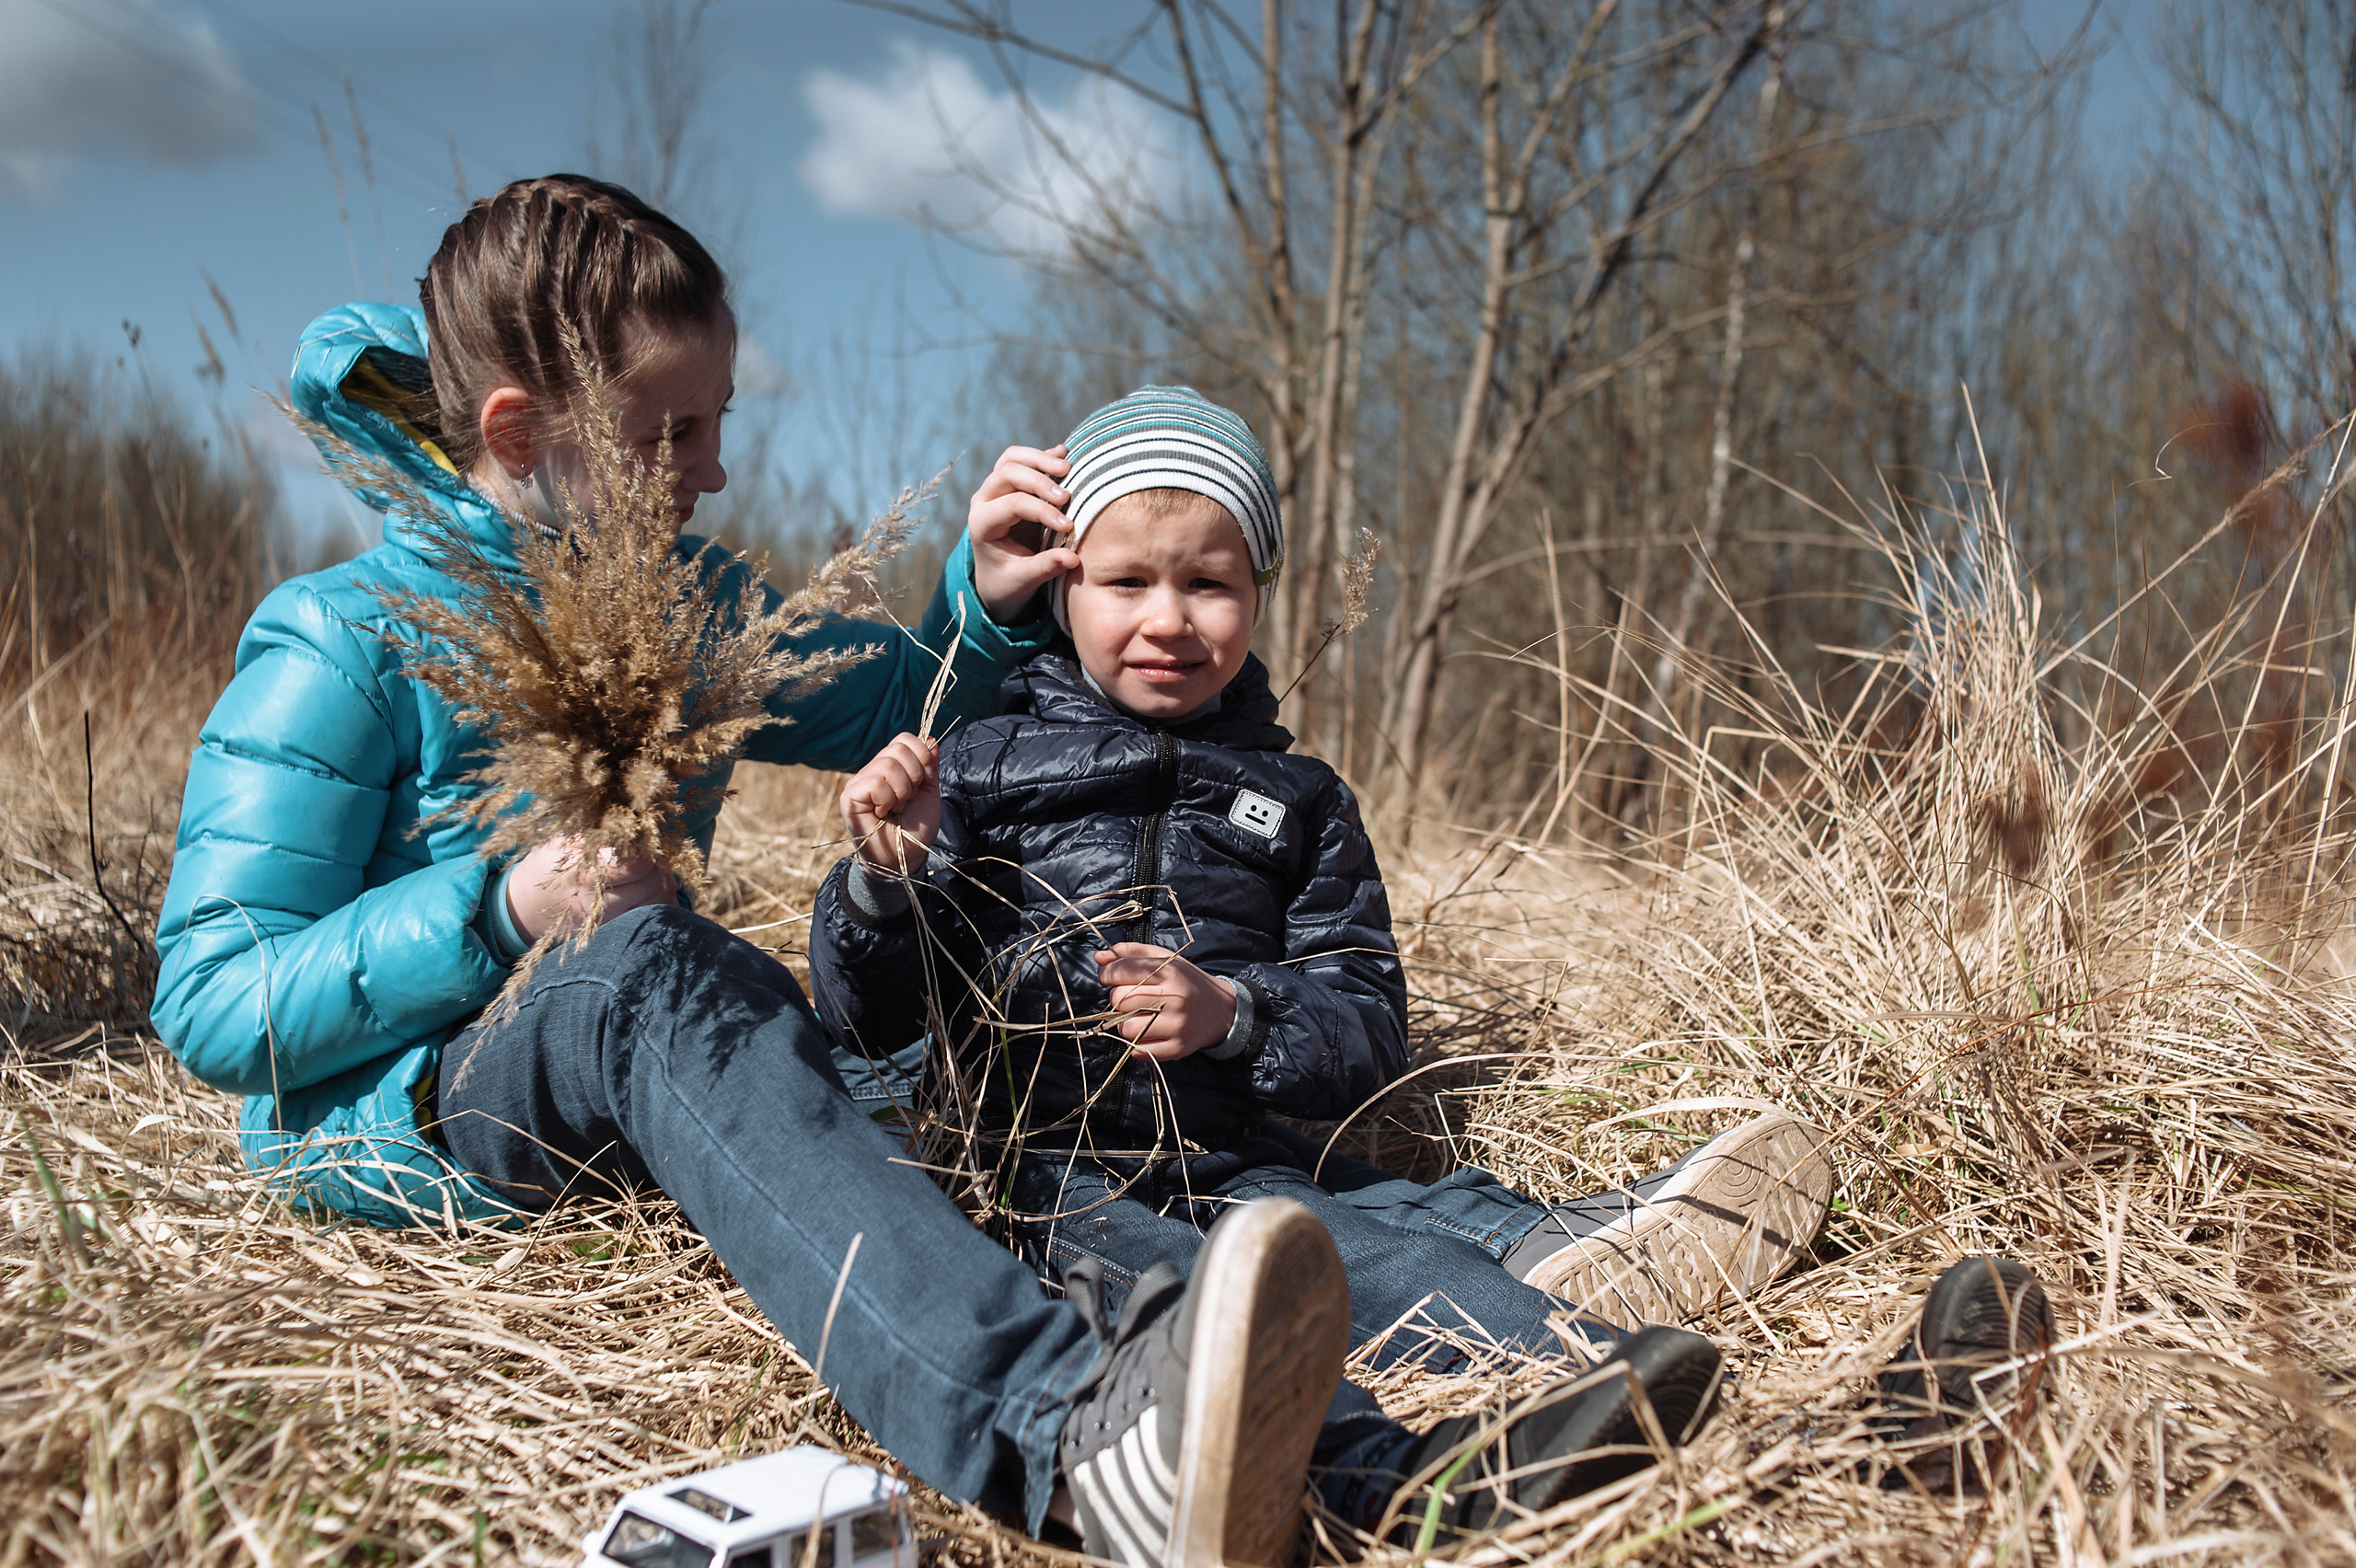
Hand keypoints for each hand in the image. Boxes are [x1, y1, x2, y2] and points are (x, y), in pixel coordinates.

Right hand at [505, 835, 676, 942]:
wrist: (524, 910)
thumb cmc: (544, 869)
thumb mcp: (561, 842)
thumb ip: (598, 831)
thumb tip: (636, 820)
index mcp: (591, 877)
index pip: (640, 864)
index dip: (646, 847)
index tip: (640, 838)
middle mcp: (605, 905)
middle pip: (656, 882)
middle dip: (657, 863)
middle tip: (644, 852)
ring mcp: (613, 924)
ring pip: (662, 901)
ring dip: (662, 881)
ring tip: (644, 870)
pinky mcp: (619, 933)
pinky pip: (657, 915)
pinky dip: (660, 900)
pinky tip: (644, 888)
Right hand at [841, 733, 941, 876]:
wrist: (904, 857)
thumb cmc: (915, 828)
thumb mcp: (929, 792)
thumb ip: (929, 766)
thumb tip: (930, 739)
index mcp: (892, 766)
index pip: (904, 739)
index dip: (921, 755)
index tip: (925, 780)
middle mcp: (873, 769)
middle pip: (898, 748)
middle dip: (914, 775)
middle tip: (908, 798)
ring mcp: (859, 781)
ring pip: (887, 764)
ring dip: (901, 791)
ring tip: (897, 807)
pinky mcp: (849, 796)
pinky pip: (874, 783)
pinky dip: (887, 799)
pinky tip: (883, 812)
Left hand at [968, 444, 1081, 621]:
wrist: (997, 577)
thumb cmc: (1008, 580)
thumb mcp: (1024, 580)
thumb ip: (1045, 567)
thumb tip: (1072, 559)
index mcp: (982, 524)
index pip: (1013, 504)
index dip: (1043, 511)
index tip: (1068, 526)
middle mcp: (983, 501)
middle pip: (1008, 472)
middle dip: (1040, 481)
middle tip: (1067, 496)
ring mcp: (994, 489)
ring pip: (1012, 458)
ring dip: (1040, 459)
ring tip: (1067, 467)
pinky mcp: (1008, 484)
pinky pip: (1022, 460)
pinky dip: (1042, 456)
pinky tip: (1062, 452)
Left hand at [1095, 943, 1236, 1061]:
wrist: (1220, 1011)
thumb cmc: (1187, 982)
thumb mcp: (1164, 959)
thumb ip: (1131, 953)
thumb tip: (1099, 957)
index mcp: (1171, 972)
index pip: (1122, 971)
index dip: (1107, 974)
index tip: (1108, 977)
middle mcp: (1175, 998)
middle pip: (1120, 1000)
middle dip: (1117, 998)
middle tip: (1128, 997)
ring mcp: (1177, 1026)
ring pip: (1125, 1028)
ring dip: (1124, 1023)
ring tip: (1138, 1016)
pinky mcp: (1177, 1048)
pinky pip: (1139, 1050)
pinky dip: (1136, 1043)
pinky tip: (1147, 1031)